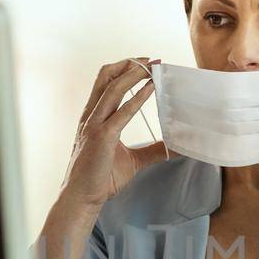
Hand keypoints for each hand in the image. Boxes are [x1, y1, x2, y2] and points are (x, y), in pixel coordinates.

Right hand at [58, 57, 166, 211]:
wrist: (83, 198)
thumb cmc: (102, 179)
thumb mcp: (133, 160)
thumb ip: (153, 151)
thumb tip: (175, 147)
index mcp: (94, 117)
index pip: (107, 83)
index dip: (125, 70)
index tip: (147, 64)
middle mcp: (91, 116)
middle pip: (106, 77)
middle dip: (129, 64)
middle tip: (152, 60)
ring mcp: (94, 125)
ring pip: (112, 88)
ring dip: (133, 74)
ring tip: (152, 68)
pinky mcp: (101, 137)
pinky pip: (121, 112)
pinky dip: (137, 98)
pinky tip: (151, 89)